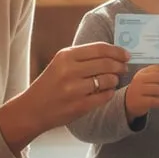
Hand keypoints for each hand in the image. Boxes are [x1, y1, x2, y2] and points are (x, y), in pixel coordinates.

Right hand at [0, 42, 129, 152]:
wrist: (32, 109)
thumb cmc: (51, 83)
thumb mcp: (61, 63)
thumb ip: (83, 56)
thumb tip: (113, 52)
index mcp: (66, 56)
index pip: (100, 48)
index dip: (117, 51)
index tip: (126, 54)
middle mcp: (69, 71)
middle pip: (106, 63)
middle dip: (120, 65)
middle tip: (124, 68)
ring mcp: (74, 89)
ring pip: (108, 80)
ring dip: (115, 80)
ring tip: (113, 80)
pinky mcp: (79, 106)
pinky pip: (104, 96)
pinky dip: (109, 93)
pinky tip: (106, 92)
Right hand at [124, 65, 158, 120]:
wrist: (128, 101)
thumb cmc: (143, 89)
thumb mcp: (149, 79)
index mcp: (144, 72)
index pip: (158, 68)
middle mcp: (140, 79)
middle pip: (157, 77)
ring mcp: (138, 90)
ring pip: (156, 89)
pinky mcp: (139, 101)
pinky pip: (153, 101)